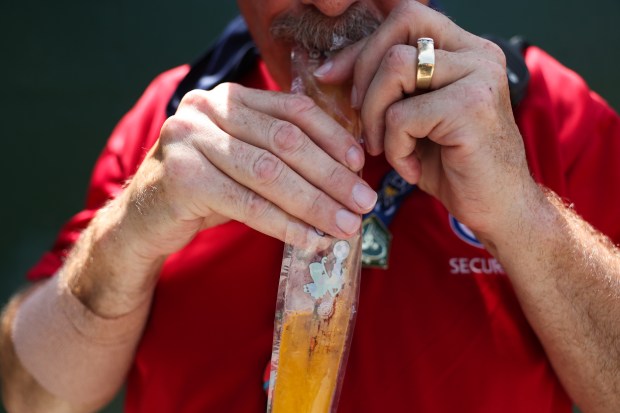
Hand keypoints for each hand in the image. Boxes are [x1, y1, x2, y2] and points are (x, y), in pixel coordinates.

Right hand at [123, 83, 376, 259]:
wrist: (144, 218)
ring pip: (269, 173)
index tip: (360, 165)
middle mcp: (207, 107)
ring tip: (346, 226)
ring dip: (315, 204)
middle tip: (364, 203)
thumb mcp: (245, 159)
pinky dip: (285, 224)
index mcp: (229, 96)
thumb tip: (347, 172)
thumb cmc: (205, 187)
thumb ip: (283, 154)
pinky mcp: (182, 176)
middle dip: (332, 176)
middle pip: (286, 142)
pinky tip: (311, 239)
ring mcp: (190, 138)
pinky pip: (248, 204)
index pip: (293, 110)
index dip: (333, 137)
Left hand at [316, 0, 538, 241]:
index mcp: (465, 50)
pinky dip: (394, 148)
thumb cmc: (453, 166)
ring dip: (375, 115)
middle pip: (399, 27)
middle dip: (363, 73)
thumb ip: (390, 87)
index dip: (363, 45)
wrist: (498, 210)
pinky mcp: (471, 108)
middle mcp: (478, 54)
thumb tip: (333, 69)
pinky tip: (409, 168)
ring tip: (385, 149)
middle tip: (363, 121)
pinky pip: (402, 116)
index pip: (406, 17)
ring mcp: (479, 77)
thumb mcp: (415, 119)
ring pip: (395, 67)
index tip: (332, 76)